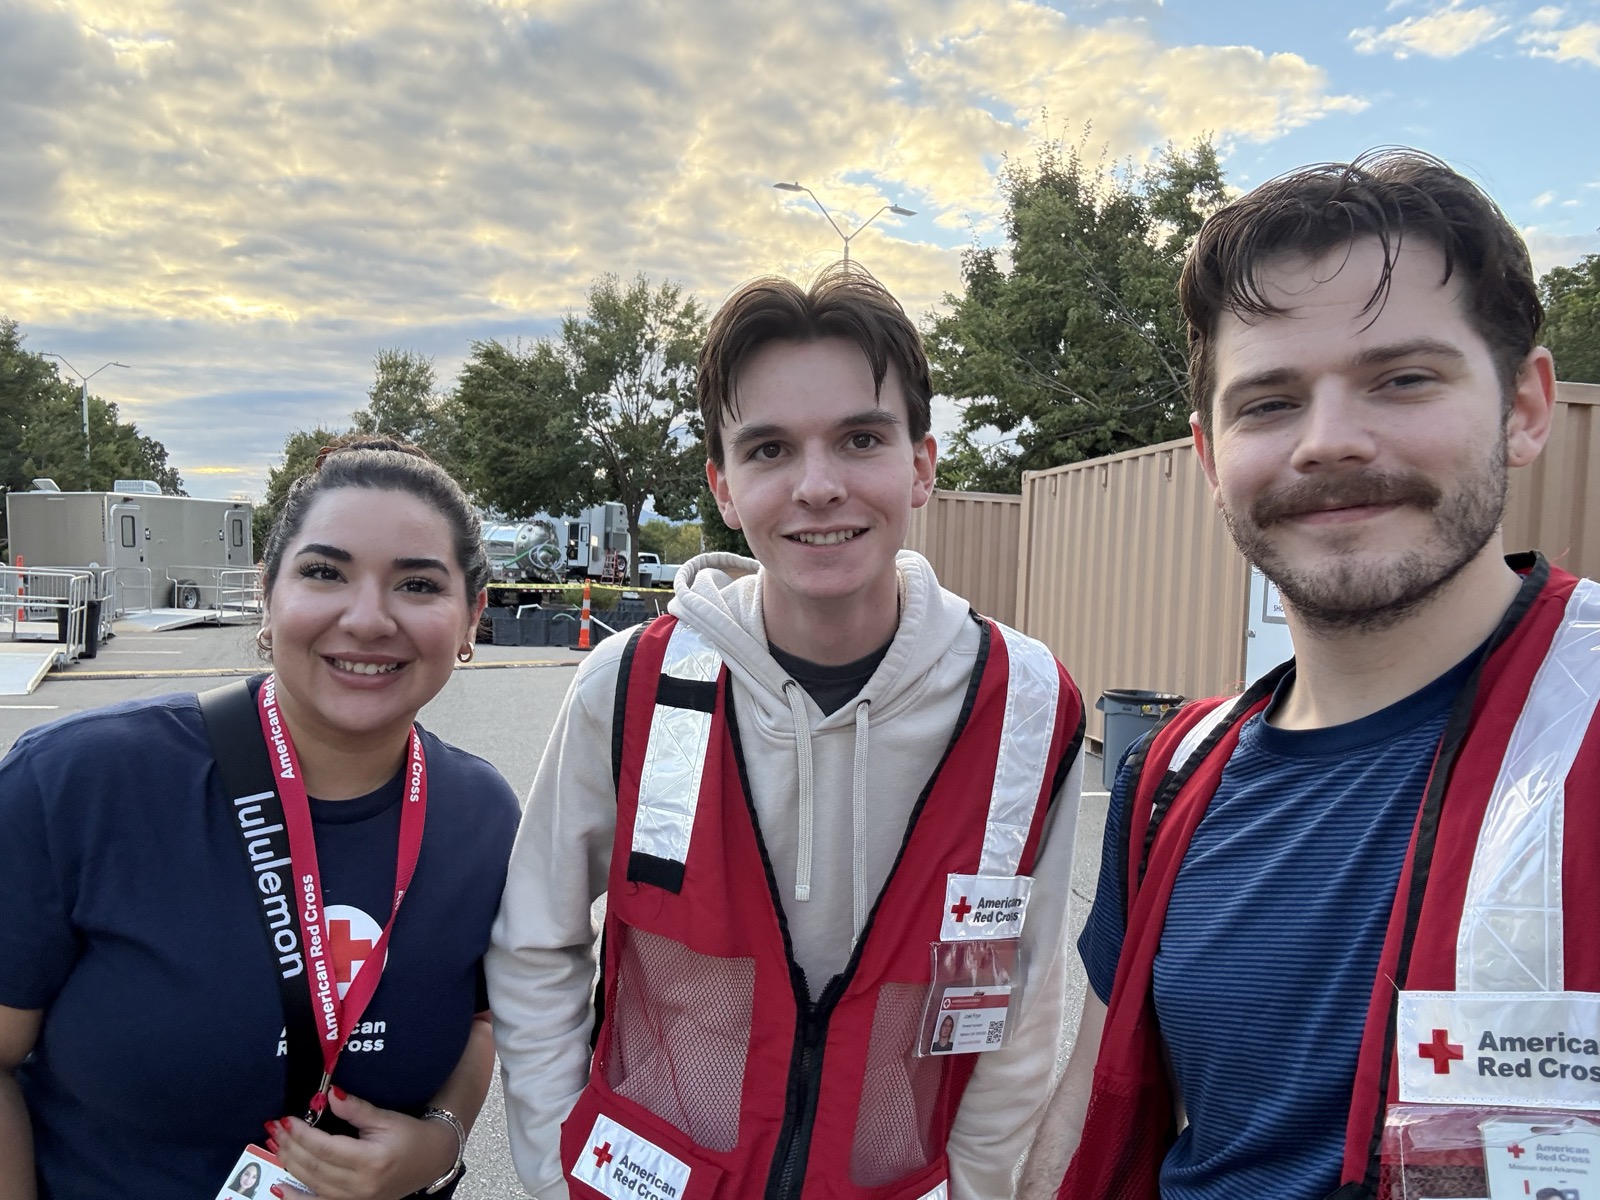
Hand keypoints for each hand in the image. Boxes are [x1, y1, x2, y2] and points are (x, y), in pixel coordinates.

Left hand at [266, 1089, 457, 1199]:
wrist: (431, 1160)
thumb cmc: (410, 1136)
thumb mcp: (386, 1118)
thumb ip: (356, 1109)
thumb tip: (329, 1093)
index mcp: (371, 1160)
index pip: (326, 1148)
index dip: (302, 1134)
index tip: (286, 1119)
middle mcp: (361, 1185)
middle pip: (314, 1167)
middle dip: (291, 1146)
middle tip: (275, 1128)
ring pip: (312, 1184)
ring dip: (290, 1164)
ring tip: (277, 1144)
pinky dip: (296, 1197)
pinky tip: (279, 1187)